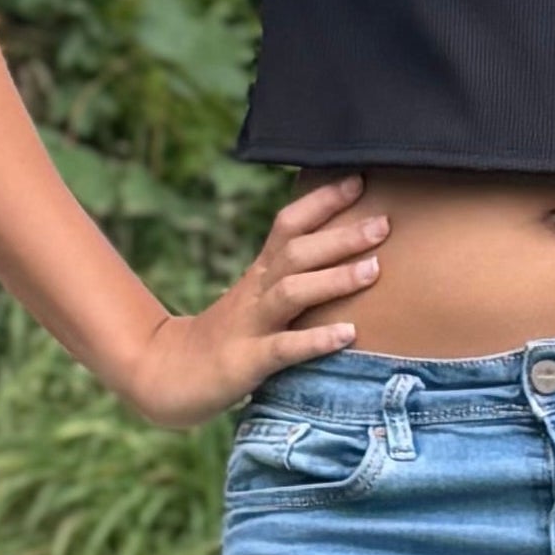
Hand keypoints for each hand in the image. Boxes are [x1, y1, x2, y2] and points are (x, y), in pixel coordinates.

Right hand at [117, 173, 387, 429]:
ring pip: (291, 292)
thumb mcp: (259, 299)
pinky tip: (348, 335)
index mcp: (260, 273)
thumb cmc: (229, 336)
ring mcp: (249, 325)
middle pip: (295, 252)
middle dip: (340, 235)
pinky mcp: (246, 362)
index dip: (321, 201)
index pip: (288, 225)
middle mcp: (255, 291)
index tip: (360, 180)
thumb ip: (294, 278)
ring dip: (333, 278)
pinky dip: (315, 340)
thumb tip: (346, 258)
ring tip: (374, 270)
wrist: (170, 375)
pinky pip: (282, 348)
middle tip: (383, 223)